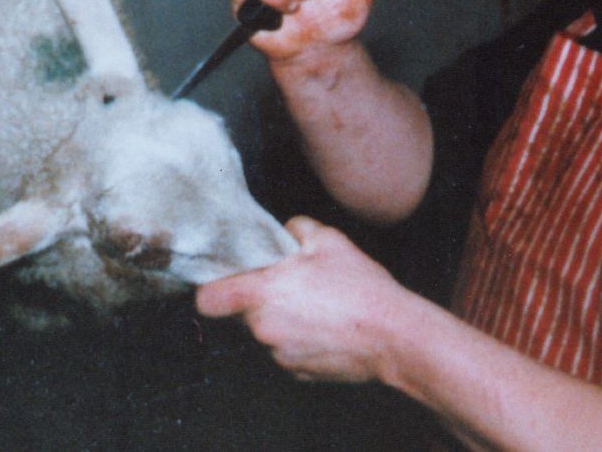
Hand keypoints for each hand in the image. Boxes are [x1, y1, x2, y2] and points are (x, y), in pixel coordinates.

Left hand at [196, 216, 411, 381]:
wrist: (394, 335)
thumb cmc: (360, 287)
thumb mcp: (329, 240)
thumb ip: (296, 228)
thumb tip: (284, 231)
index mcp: (261, 294)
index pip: (207, 299)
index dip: (213, 289)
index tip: (228, 280)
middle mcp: (262, 328)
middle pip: (240, 314)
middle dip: (257, 300)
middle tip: (290, 286)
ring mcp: (278, 355)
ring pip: (265, 333)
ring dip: (280, 320)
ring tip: (316, 307)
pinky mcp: (296, 373)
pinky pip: (285, 352)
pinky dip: (299, 341)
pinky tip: (326, 328)